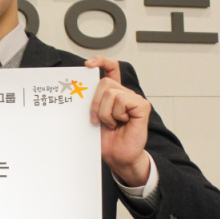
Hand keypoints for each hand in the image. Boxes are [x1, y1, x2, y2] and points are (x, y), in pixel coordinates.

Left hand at [84, 56, 150, 186]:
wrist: (118, 157)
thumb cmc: (107, 139)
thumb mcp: (93, 117)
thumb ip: (90, 101)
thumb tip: (77, 88)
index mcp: (114, 94)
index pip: (111, 69)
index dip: (101, 61)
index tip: (88, 64)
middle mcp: (125, 94)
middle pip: (104, 82)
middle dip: (94, 102)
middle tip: (96, 119)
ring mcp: (135, 99)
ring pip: (111, 93)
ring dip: (105, 112)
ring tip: (111, 124)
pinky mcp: (142, 106)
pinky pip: (122, 101)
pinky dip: (117, 114)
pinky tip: (121, 123)